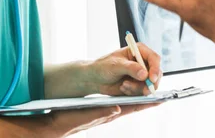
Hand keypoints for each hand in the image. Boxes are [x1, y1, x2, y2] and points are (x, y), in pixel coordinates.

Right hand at [24, 103, 159, 136]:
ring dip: (137, 96)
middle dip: (146, 99)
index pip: (133, 108)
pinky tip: (128, 93)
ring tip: (149, 90)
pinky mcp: (99, 110)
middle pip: (133, 105)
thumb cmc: (67, 120)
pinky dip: (125, 96)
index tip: (163, 99)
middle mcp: (110, 113)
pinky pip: (116, 102)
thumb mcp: (84, 115)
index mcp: (109, 114)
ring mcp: (105, 112)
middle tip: (160, 92)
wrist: (52, 124)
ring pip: (126, 103)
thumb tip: (117, 108)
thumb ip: (101, 112)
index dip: (148, 104)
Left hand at [87, 45, 161, 96]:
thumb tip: (144, 74)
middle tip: (143, 90)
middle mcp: (143, 62)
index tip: (151, 79)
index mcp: (139, 51)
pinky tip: (123, 88)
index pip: (154, 58)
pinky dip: (134, 92)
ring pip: (150, 84)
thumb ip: (131, 68)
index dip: (155, 68)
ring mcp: (142, 74)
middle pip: (156, 72)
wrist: (95, 79)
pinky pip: (143, 91)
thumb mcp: (116, 65)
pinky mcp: (138, 84)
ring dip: (138, 88)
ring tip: (123, 86)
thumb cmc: (103, 67)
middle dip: (150, 83)